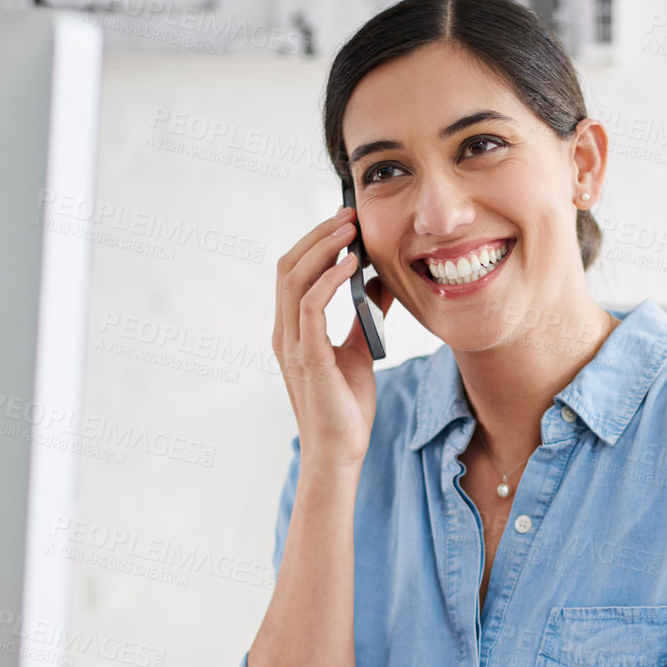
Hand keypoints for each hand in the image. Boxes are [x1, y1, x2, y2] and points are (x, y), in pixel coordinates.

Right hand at [271, 206, 395, 472]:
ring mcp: (292, 344)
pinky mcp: (308, 356)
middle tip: (348, 215)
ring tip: (350, 230)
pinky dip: (329, 279)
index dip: (315, 242)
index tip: (345, 223)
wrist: (339, 451)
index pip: (293, 272)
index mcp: (292, 330)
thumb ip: (368, 315)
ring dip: (323, 248)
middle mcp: (285, 332)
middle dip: (318, 235)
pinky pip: (310, 306)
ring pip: (294, 278)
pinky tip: (352, 265)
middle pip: (288, 266)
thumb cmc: (346, 407)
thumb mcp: (362, 349)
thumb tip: (381, 281)